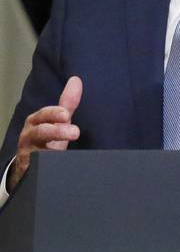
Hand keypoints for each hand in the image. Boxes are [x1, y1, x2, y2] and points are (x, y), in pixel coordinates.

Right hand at [8, 76, 82, 191]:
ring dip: (53, 151)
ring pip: (37, 152)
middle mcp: (30, 137)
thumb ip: (67, 103)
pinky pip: (38, 171)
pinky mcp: (32, 171)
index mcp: (37, 122)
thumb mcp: (57, 120)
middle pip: (39, 133)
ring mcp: (30, 155)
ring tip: (66, 151)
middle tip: (74, 132)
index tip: (65, 114)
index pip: (43, 115)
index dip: (53, 114)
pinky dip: (46, 169)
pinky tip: (60, 168)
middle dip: (56, 131)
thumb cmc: (46, 138)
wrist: (31, 165)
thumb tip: (76, 80)